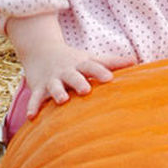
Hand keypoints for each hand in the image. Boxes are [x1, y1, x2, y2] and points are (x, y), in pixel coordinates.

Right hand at [6, 13, 120, 118]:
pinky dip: (33, 106)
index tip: (110, 79)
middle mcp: (66, 71)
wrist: (40, 50)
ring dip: (57, 92)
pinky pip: (35, 98)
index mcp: (81, 64)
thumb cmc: (73, 59)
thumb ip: (112, 62)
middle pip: (73, 76)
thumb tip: (136, 61)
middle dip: (79, 82)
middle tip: (86, 90)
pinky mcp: (38, 87)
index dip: (101, 72)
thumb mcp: (90, 58)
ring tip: (62, 100)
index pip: (93, 66)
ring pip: (54, 86)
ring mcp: (51, 79)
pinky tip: (32, 117)